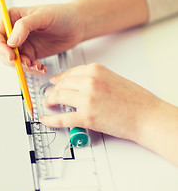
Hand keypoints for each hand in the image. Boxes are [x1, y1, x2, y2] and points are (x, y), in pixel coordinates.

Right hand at [0, 4, 84, 73]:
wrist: (77, 25)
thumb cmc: (61, 14)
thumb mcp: (43, 16)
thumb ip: (24, 27)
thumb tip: (11, 42)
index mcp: (11, 18)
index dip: (1, 47)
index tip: (11, 56)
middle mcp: (14, 32)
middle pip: (1, 51)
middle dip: (12, 60)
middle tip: (25, 64)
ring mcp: (21, 44)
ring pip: (13, 61)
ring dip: (23, 67)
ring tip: (37, 65)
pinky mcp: (30, 54)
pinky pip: (25, 66)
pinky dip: (32, 69)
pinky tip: (41, 68)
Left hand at [39, 64, 163, 142]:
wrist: (147, 116)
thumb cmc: (135, 100)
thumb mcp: (112, 78)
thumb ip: (94, 79)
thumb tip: (75, 84)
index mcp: (95, 70)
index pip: (69, 73)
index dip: (58, 80)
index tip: (54, 83)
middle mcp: (89, 82)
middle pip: (61, 85)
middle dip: (52, 91)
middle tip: (49, 96)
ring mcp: (86, 99)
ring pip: (58, 97)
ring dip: (50, 101)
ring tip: (48, 104)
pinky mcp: (86, 117)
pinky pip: (61, 118)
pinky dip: (50, 120)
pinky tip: (45, 119)